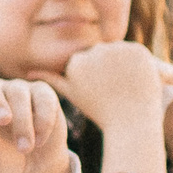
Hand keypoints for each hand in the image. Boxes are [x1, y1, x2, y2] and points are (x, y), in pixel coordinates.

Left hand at [0, 69, 72, 172]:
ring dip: (22, 122)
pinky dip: (42, 121)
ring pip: (17, 94)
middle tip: (2, 121)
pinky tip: (40, 140)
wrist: (37, 165)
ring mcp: (17, 90)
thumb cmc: (4, 160)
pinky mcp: (42, 94)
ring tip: (24, 148)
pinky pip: (43, 99)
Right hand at [41, 41, 165, 135]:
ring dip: (128, 65)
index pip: (91, 59)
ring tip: (130, 87)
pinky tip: (141, 81)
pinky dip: (144, 65)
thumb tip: (28, 73)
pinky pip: (139, 52)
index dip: (100, 76)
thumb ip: (53, 80)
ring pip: (122, 51)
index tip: (105, 93)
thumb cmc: (101, 111)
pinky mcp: (135, 49)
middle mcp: (92, 52)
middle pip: (105, 53)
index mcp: (76, 63)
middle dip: (114, 69)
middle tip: (120, 91)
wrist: (131, 122)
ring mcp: (114, 50)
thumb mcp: (73, 94)